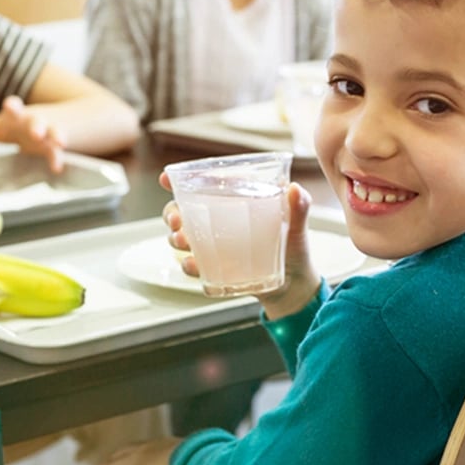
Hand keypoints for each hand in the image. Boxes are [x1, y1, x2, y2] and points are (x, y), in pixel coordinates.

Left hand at [0, 95, 65, 172]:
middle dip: (37, 127)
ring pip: (54, 132)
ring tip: (60, 144)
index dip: (13, 105)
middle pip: (37, 121)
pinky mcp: (52, 146)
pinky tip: (56, 168)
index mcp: (17, 113)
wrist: (43, 122)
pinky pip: (56, 152)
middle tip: (36, 135)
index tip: (9, 106)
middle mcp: (33, 120)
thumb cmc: (13, 124)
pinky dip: (56, 160)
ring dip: (56, 137)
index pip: (15, 105)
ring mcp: (46, 132)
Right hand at [159, 174, 320, 318]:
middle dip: (171, 213)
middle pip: (183, 211)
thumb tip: (296, 189)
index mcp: (235, 204)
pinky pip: (195, 266)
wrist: (294, 285)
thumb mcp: (298, 227)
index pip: (204, 187)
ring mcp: (215, 246)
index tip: (165, 178)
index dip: (180, 181)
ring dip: (175, 238)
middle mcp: (220, 223)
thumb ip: (299, 208)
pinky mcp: (216, 268)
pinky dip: (190, 265)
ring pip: (182, 237)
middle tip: (177, 220)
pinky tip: (194, 265)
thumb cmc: (294, 248)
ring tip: (183, 241)